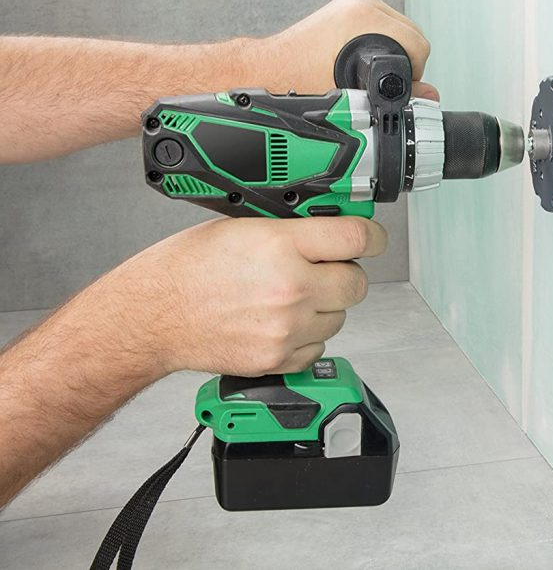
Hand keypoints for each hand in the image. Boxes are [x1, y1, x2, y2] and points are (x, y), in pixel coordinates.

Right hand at [78, 216, 386, 376]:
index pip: (356, 238)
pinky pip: (319, 346)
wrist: (151, 317)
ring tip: (289, 296)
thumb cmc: (187, 269)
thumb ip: (292, 228)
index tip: (372, 237)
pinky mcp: (279, 359)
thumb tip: (332, 224)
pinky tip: (278, 321)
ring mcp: (286, 328)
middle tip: (324, 268)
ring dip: (325, 306)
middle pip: (357, 282)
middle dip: (345, 272)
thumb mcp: (241, 226)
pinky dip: (307, 336)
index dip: (372, 235)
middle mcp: (290, 288)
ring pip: (340, 317)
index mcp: (280, 245)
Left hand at [257, 0, 439, 100]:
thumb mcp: (358, 94)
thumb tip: (429, 95)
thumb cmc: (300, 81)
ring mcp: (356, 0)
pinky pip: (383, 25)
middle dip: (402, 63)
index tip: (399, 87)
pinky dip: (379, 43)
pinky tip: (360, 58)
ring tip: (365, 70)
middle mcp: (361, 2)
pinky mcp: (351, 4)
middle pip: (410, 35)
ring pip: (398, 30)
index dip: (412, 74)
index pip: (418, 45)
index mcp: (364, 16)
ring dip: (391, 53)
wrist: (273, 70)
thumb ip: (400, 93)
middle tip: (378, 83)